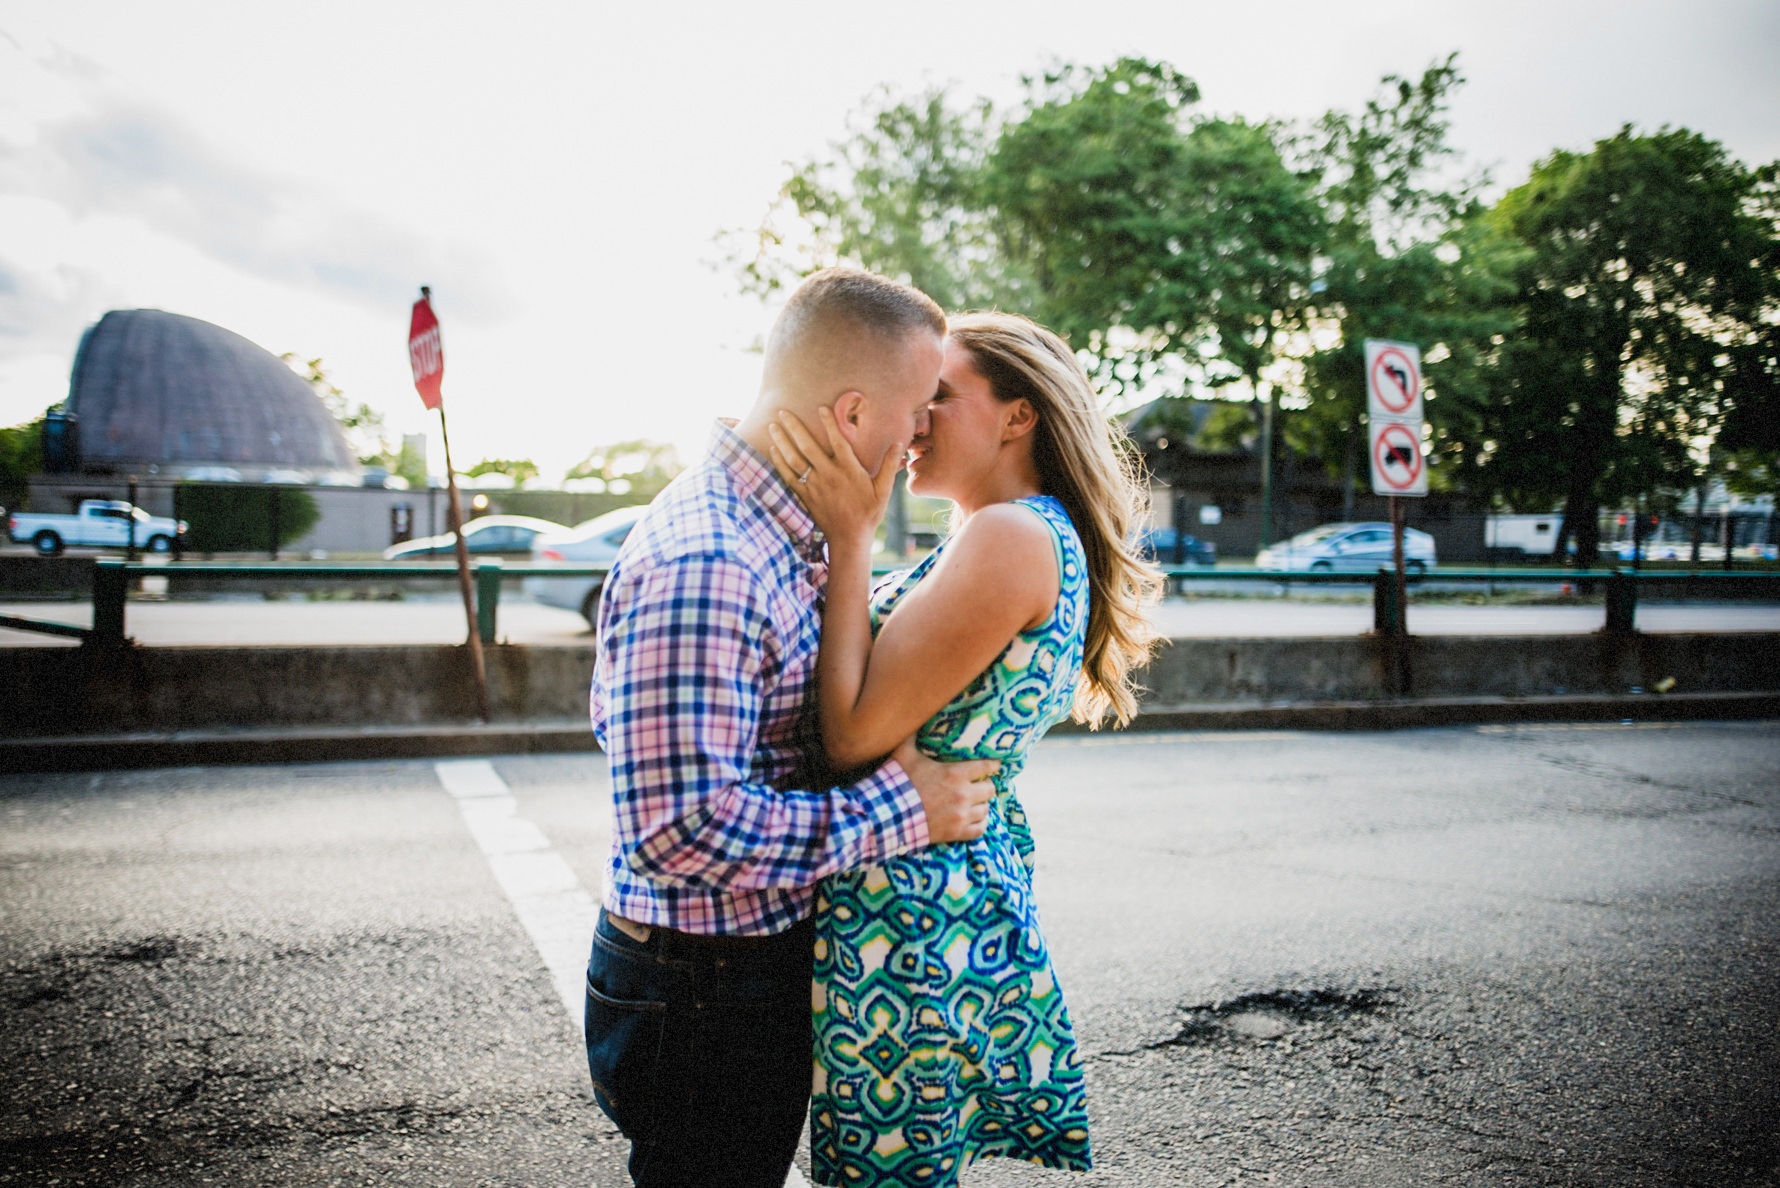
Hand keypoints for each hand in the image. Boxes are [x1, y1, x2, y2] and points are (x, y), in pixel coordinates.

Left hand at [767, 408, 902, 546]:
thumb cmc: (868, 513)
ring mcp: (815, 486)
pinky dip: (780, 462)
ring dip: (782, 441)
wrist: (849, 539)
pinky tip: (773, 450)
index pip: (838, 441)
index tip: (821, 407)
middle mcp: (829, 475)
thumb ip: (888, 465)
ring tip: (772, 426)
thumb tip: (899, 443)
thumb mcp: (883, 490)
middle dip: (794, 427)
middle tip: (782, 411)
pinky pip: (789, 476)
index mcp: (849, 470)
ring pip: (794, 459)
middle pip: (808, 447)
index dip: (830, 423)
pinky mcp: (806, 496)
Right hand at [892, 738, 998, 843]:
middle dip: (986, 785)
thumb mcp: (904, 753)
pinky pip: (979, 830)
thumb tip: (913, 717)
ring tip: (976, 801)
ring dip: (982, 804)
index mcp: (956, 774)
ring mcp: (961, 815)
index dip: (993, 765)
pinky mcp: (956, 833)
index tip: (994, 765)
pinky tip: (975, 819)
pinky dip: (980, 824)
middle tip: (980, 784)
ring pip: (986, 809)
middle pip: (990, 789)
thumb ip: (914, 735)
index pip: (986, 767)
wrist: (888, 814)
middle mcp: (963, 795)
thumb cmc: (898, 781)